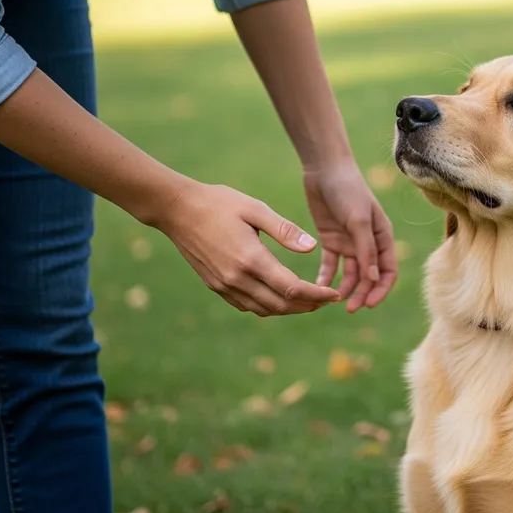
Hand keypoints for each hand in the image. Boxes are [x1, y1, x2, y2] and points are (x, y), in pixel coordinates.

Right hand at [158, 180, 340, 316]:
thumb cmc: (219, 203)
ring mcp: (224, 285)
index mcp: (250, 258)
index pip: (291, 288)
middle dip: (308, 306)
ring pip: (264, 309)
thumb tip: (313, 248)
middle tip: (328, 300)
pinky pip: (247, 305)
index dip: (316, 294)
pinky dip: (268, 307)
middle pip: (280, 305)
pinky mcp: (215, 286)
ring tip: (309, 301)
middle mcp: (237, 278)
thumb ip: (285, 230)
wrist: (177, 210)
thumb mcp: (255, 209)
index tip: (335, 294)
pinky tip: (279, 298)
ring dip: (289, 309)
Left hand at [304, 161, 396, 312]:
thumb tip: (373, 279)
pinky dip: (326, 276)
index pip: (387, 271)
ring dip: (344, 288)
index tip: (368, 304)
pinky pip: (330, 265)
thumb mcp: (359, 220)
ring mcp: (348, 242)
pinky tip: (318, 286)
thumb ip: (366, 249)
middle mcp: (367, 243)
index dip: (381, 289)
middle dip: (361, 293)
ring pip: (349, 274)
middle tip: (350, 308)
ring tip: (331, 299)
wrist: (325, 169)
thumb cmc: (348, 190)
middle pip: (368, 276)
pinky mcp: (330, 239)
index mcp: (382, 237)